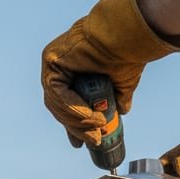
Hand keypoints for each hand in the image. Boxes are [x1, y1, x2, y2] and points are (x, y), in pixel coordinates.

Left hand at [41, 0, 179, 148]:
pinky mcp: (52, 60)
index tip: (81, 143)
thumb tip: (122, 111)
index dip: (72, 125)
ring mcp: (52, 62)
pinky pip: (58, 93)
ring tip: (98, 127)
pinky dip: (73, 108)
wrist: (127, 35)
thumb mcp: (121, 83)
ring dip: (77, 120)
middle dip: (75, 127)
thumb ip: (117, 97)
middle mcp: (58, 65)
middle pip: (58, 107)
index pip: (64, 103)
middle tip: (93, 140)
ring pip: (57, 103)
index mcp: (71, 69)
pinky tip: (90, 116)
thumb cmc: (126, 53)